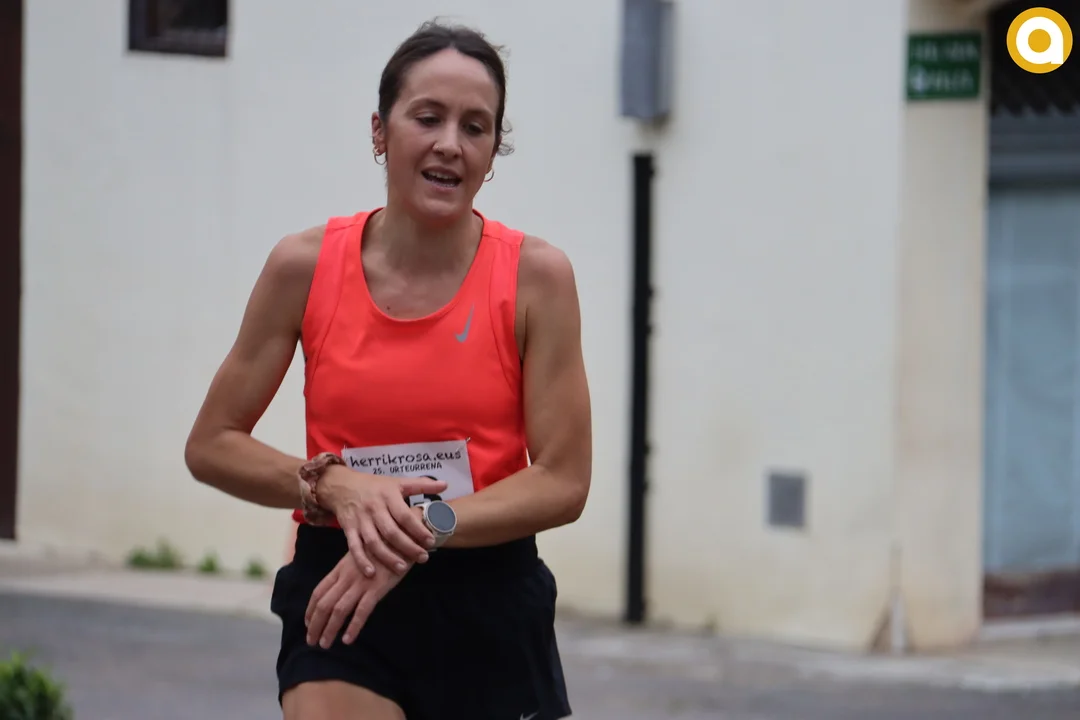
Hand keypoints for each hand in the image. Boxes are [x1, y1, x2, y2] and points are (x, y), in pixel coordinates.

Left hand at [304, 552, 410, 647]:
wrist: (402, 536)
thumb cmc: (382, 546)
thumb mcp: (360, 555)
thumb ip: (350, 570)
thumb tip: (342, 587)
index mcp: (341, 568)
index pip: (318, 591)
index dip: (310, 609)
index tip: (307, 624)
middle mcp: (346, 576)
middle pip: (323, 603)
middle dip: (315, 625)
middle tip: (311, 641)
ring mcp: (360, 582)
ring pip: (338, 610)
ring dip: (329, 629)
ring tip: (324, 645)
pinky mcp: (377, 588)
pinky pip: (361, 611)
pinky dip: (353, 627)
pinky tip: (348, 640)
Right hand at [320, 466, 446, 576]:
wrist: (342, 486)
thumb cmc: (375, 486)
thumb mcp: (397, 482)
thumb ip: (422, 485)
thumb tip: (445, 485)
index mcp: (388, 496)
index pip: (405, 515)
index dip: (418, 529)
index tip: (430, 541)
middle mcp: (374, 508)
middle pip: (391, 532)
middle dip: (407, 547)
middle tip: (422, 558)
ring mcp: (360, 520)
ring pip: (374, 542)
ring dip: (387, 557)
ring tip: (402, 568)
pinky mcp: (348, 529)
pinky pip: (354, 547)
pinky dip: (361, 560)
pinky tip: (371, 573)